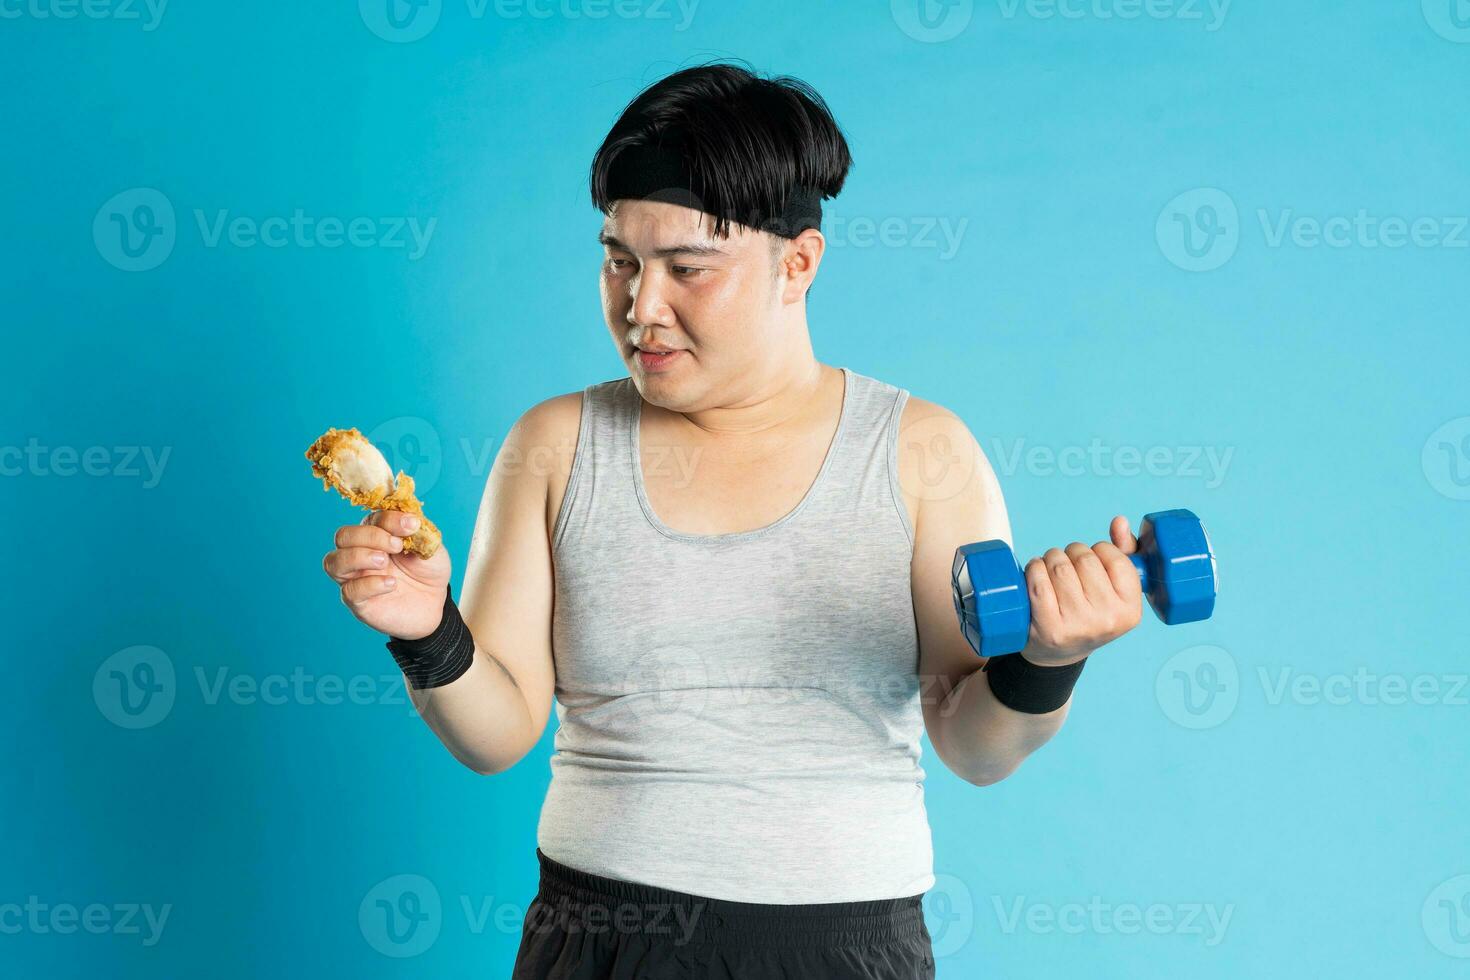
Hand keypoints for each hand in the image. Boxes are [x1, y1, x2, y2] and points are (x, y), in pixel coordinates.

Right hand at [322, 509, 451, 639]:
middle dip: (369, 536)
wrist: (435, 602)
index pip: (371, 519)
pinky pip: (349, 591)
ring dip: (357, 557)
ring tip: (384, 561)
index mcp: (375, 534)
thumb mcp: (429, 546)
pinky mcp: (358, 602)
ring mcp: (355, 578)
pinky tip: (391, 584)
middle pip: (343, 536)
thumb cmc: (427, 570)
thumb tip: (410, 519)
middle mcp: (359, 553)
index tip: (412, 524)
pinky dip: (369, 584)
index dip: (390, 519)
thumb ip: (418, 532)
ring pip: (333, 562)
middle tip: (397, 545)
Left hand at [1019, 515, 1143, 666]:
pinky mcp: (1048, 627)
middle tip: (1066, 563)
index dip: (1100, 550)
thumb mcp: (1113, 591)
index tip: (1092, 559)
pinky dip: (1033, 569)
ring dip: (1050, 557)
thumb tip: (1120, 521)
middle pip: (1084, 558)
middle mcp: (1107, 620)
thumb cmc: (1087, 612)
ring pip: (1059, 565)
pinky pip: (1038, 581)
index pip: (1116, 559)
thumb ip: (1124, 553)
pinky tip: (1035, 572)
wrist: (1057, 653)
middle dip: (1071, 551)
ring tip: (1049, 568)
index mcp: (1130, 611)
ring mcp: (1077, 625)